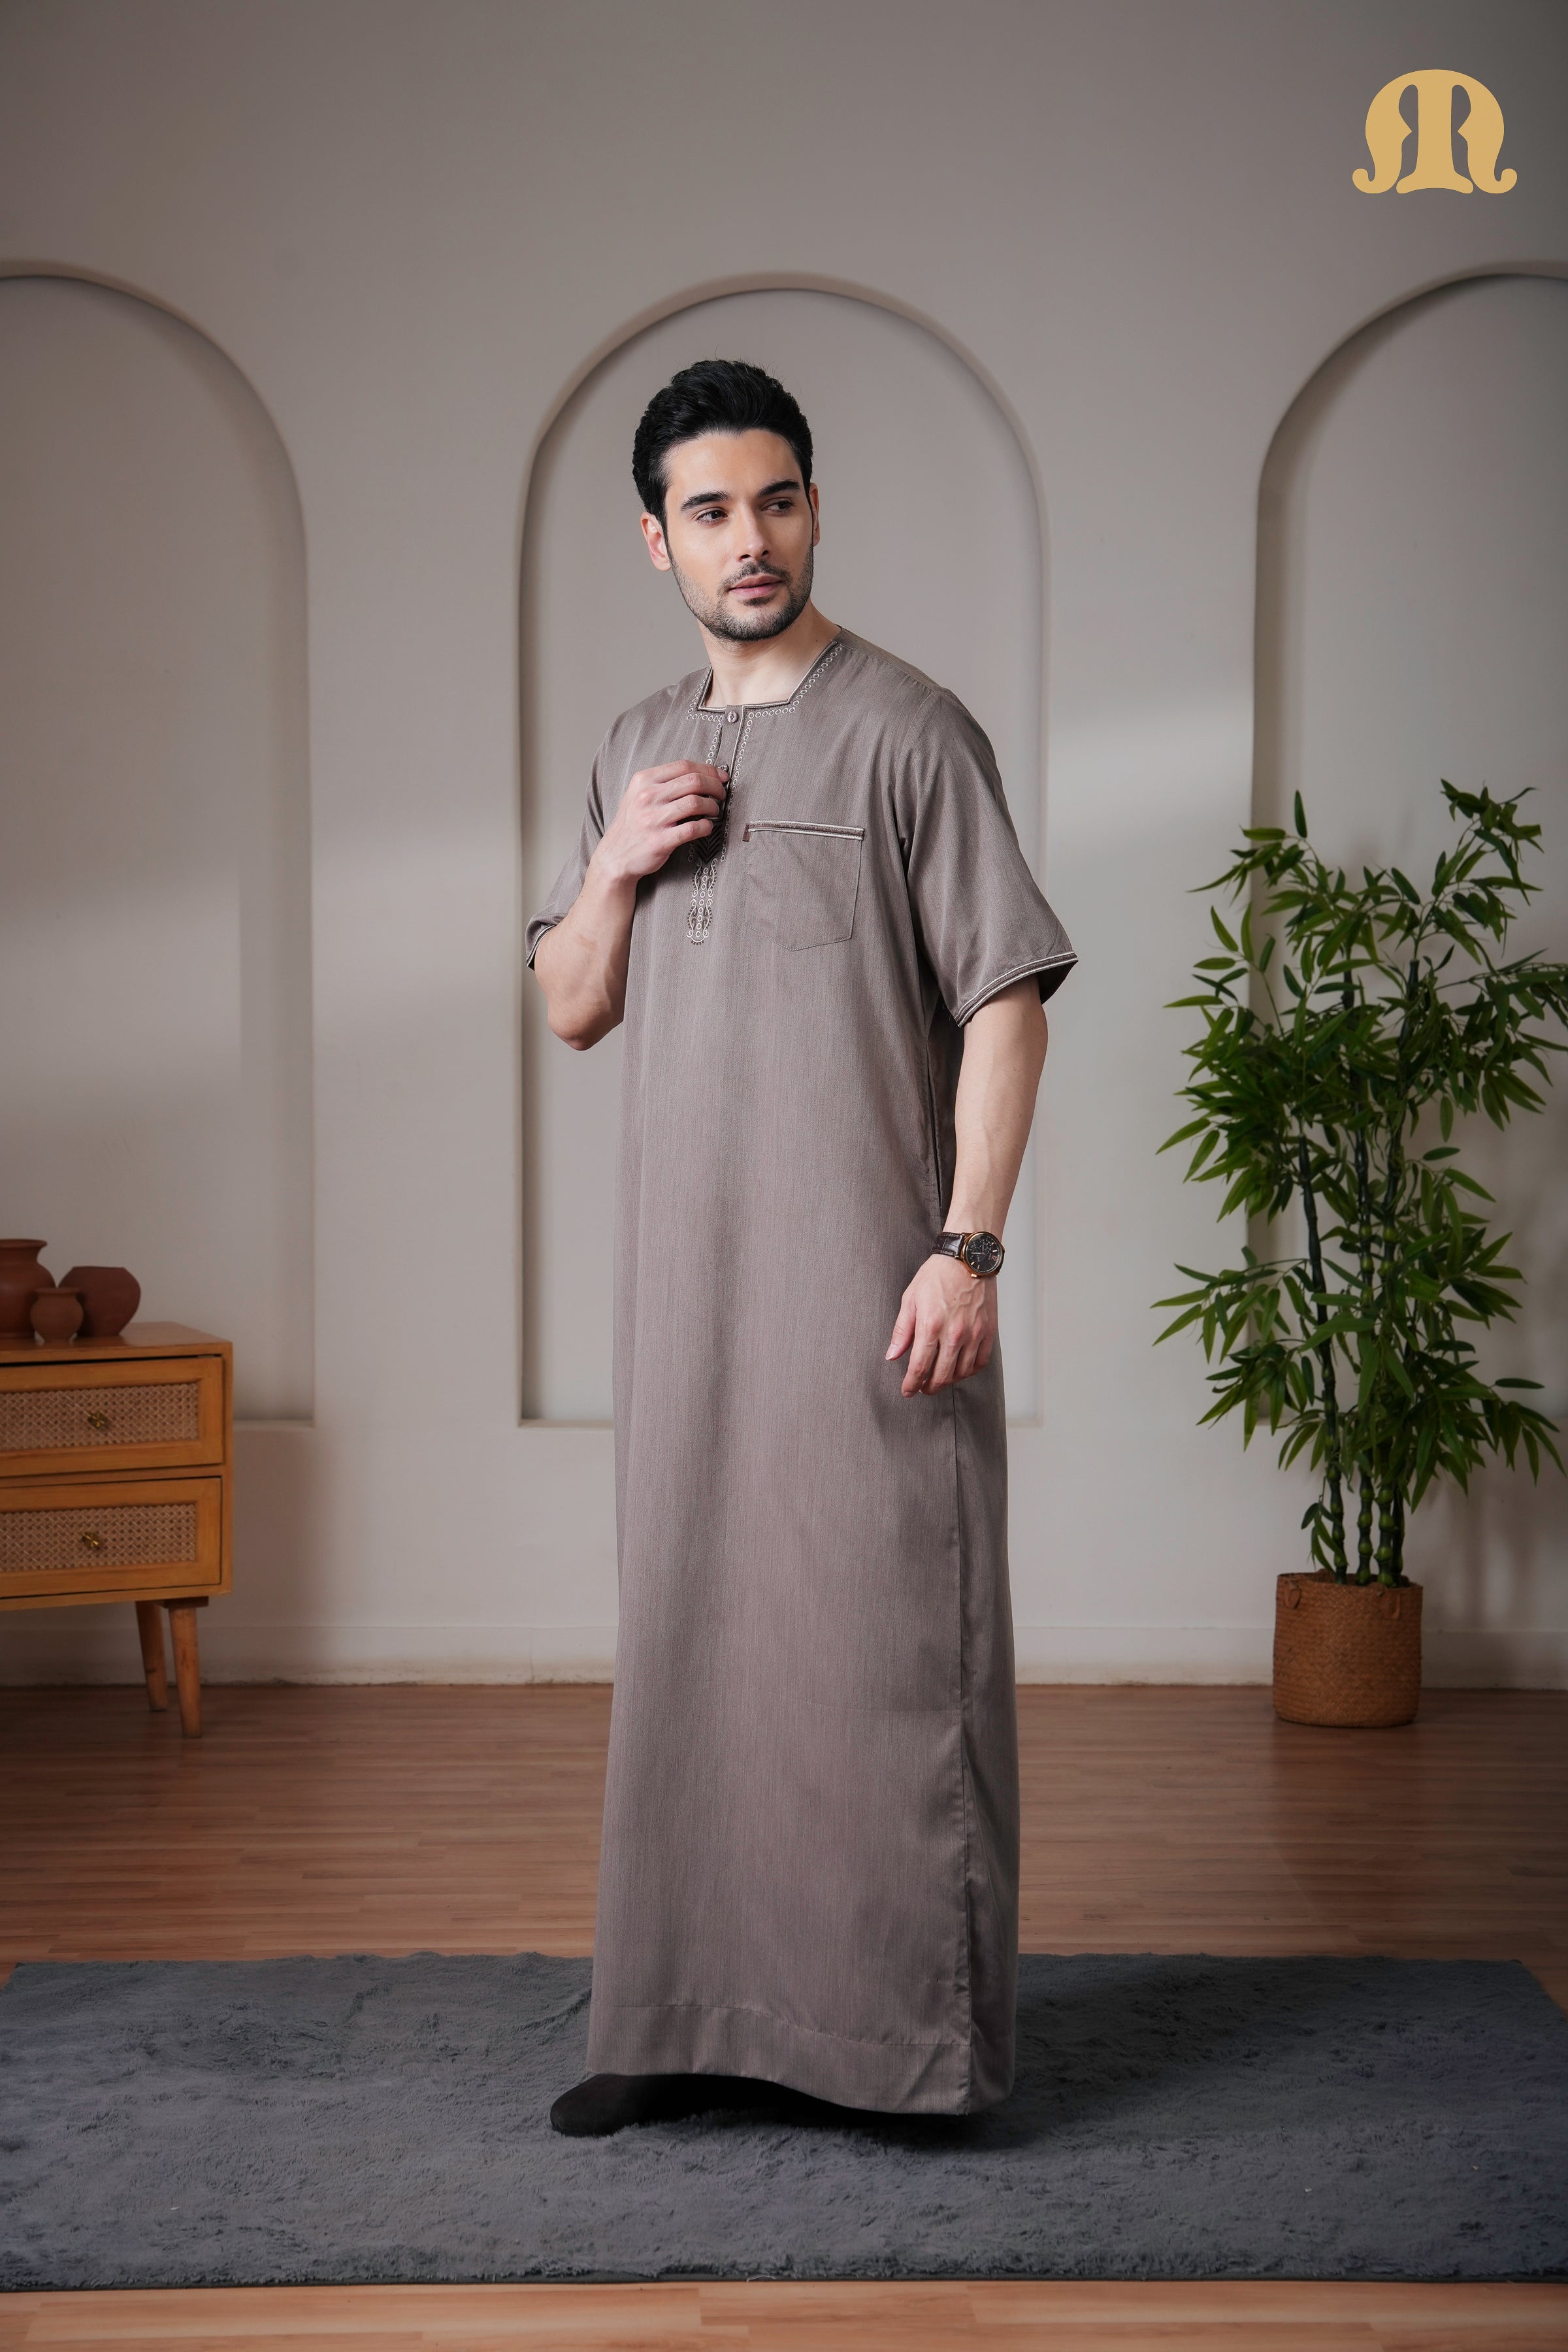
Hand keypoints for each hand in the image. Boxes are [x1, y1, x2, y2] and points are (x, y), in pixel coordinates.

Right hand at [592, 762, 727, 886]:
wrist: (615, 856)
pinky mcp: (660, 840)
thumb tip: (701, 774)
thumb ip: (663, 782)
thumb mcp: (639, 794)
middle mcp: (647, 796)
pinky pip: (693, 828)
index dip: (708, 770)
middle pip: (694, 782)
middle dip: (715, 787)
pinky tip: (706, 827)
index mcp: (643, 780)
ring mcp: (653, 819)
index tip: (720, 777)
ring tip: (714, 811)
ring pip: (696, 803)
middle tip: (721, 794)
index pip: (684, 766)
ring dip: (713, 807)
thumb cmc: (633, 824)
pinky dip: (706, 826)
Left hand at [886, 1254, 997, 1396]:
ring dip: (948, 1381)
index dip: (911, 1384)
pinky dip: (969, 1371)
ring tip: (938, 1378)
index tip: (907, 1391)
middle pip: (941, 1376)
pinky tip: (959, 1369)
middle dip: (928, 1388)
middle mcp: (954, 1333)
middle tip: (922, 1388)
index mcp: (931, 1324)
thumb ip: (902, 1330)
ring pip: (961, 1373)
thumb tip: (892, 1355)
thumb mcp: (911, 1299)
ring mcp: (974, 1333)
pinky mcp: (989, 1332)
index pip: (919, 1367)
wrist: (968, 1258)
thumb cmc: (937, 1275)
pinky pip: (980, 1363)